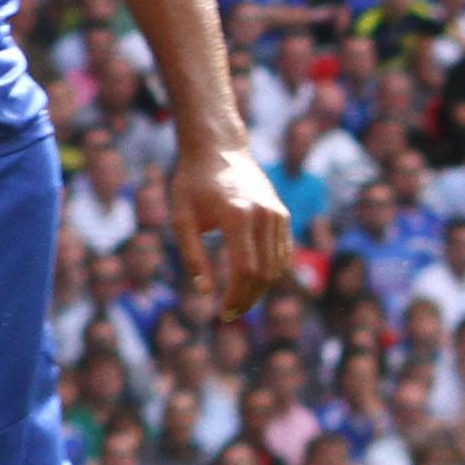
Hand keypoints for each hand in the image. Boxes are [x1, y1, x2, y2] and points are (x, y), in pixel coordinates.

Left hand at [171, 142, 296, 321]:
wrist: (218, 149)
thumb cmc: (192, 184)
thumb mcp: (181, 219)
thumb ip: (192, 256)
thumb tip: (205, 292)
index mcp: (237, 215)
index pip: (245, 270)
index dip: (236, 298)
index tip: (223, 314)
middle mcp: (264, 215)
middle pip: (265, 273)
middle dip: (249, 299)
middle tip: (229, 314)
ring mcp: (277, 214)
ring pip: (277, 267)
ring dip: (260, 290)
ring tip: (238, 301)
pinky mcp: (282, 214)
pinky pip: (282, 254)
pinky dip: (271, 273)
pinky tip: (251, 282)